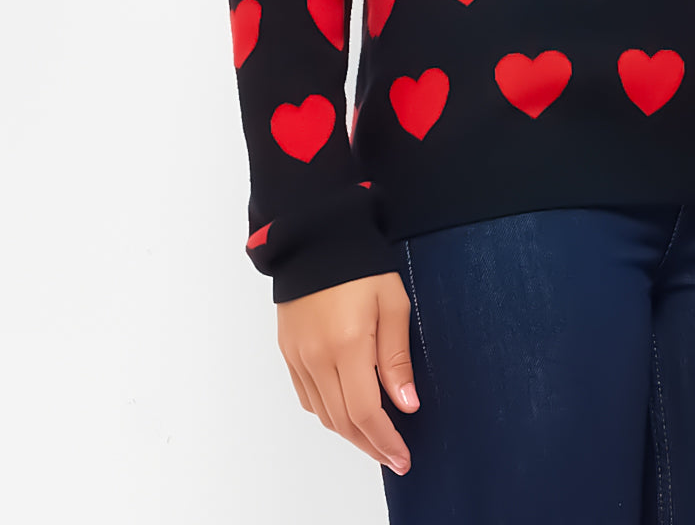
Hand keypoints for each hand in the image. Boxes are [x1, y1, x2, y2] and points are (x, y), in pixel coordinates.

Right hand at [276, 271, 420, 473]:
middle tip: (393, 456)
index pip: (365, 412)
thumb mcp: (393, 303)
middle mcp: (317, 356)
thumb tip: (406, 404)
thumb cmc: (361, 264)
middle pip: (342, 421)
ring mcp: (298, 355)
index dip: (385, 440)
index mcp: (347, 345)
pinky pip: (306, 396)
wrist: (317, 237)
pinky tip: (346, 410)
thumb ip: (397, 357)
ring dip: (349, 432)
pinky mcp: (288, 350)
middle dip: (370, 445)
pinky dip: (327, 411)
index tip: (403, 457)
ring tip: (375, 437)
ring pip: (322, 413)